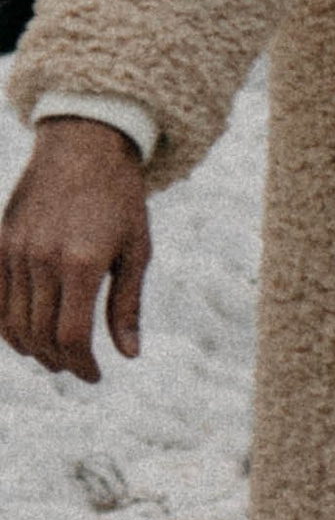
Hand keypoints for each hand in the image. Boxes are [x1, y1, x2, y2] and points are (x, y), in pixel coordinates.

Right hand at [0, 119, 151, 380]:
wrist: (84, 144)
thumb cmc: (119, 198)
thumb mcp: (136, 248)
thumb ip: (127, 304)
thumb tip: (128, 355)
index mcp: (83, 262)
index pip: (72, 337)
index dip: (82, 366)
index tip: (94, 375)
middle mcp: (43, 260)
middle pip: (40, 336)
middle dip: (59, 362)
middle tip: (76, 367)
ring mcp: (15, 252)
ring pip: (13, 324)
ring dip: (32, 349)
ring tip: (53, 355)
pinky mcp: (0, 243)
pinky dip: (6, 327)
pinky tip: (25, 334)